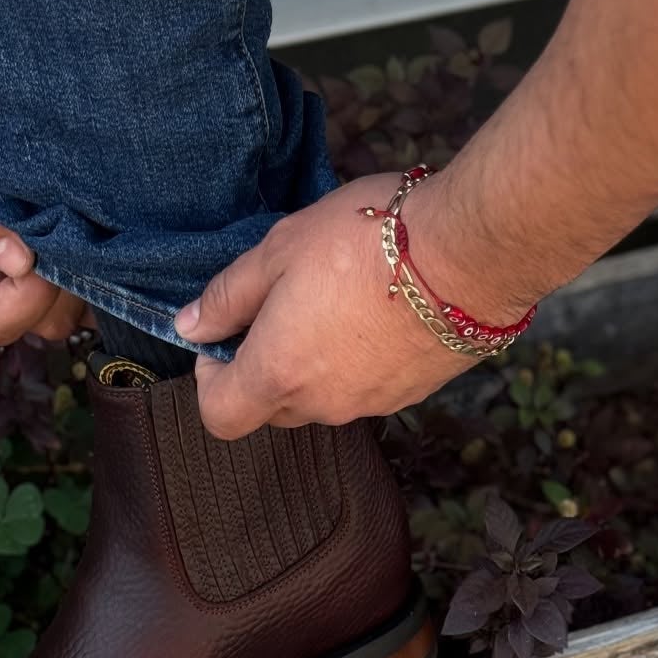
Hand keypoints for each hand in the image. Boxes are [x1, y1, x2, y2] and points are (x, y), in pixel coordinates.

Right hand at [0, 127, 92, 344]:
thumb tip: (16, 262)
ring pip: (76, 316)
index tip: (37, 260)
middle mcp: (6, 281)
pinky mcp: (80, 268)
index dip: (21, 302)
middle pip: (42, 326)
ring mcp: (47, 279)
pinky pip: (102, 299)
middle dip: (59, 292)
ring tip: (85, 232)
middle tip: (69, 239)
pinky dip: (107, 279)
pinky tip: (106, 240)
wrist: (29, 102)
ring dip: (86, 283)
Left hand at [176, 174, 526, 438]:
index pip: (220, 416)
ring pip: (322, 399)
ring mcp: (370, 406)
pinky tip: (378, 310)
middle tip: (282, 306)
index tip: (224, 340)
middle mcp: (321, 405)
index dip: (210, 383)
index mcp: (278, 374)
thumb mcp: (280, 250)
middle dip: (265, 367)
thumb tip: (190, 327)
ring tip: (338, 299)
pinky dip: (360, 362)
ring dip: (316, 363)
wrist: (467, 255)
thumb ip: (228, 296)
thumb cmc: (366, 241)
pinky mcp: (410, 395)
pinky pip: (367, 389)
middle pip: (272, 409)